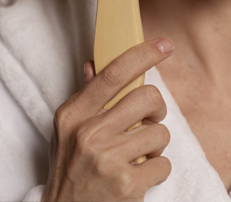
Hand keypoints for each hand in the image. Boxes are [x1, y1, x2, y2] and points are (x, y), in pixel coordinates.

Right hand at [41, 38, 173, 201]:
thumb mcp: (66, 134)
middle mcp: (88, 134)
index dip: (143, 54)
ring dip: (156, 146)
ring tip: (137, 157)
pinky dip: (156, 171)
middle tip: (149, 122)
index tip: (164, 45)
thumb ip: (85, 101)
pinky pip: (163, 164)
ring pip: (160, 133)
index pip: (113, 73)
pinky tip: (138, 177)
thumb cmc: (69, 172)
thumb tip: (94, 65)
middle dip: (157, 110)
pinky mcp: (127, 184)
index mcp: (73, 115)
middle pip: (147, 98)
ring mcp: (107, 160)